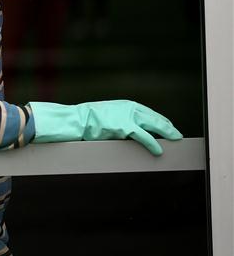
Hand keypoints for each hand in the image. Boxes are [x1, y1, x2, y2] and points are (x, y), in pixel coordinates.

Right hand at [30, 100, 183, 154]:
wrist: (77, 119)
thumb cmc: (88, 119)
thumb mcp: (108, 114)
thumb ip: (121, 119)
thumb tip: (131, 130)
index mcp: (127, 105)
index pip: (150, 113)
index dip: (161, 122)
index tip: (168, 128)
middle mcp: (130, 108)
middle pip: (156, 118)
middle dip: (169, 127)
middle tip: (177, 135)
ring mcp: (128, 117)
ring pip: (155, 126)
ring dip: (167, 133)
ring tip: (175, 140)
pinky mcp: (125, 127)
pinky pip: (145, 137)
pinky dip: (154, 144)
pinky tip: (159, 150)